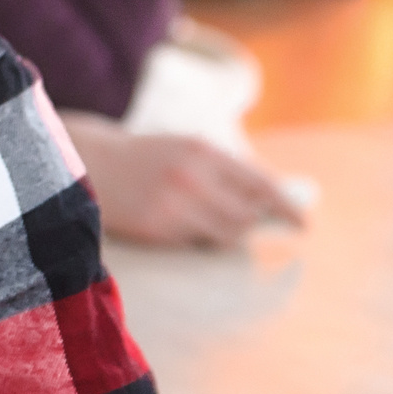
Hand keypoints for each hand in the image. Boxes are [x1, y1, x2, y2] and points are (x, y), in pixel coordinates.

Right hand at [65, 114, 305, 248]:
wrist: (89, 162)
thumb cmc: (148, 158)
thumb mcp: (188, 150)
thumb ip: (226, 172)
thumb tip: (269, 204)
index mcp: (203, 151)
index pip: (260, 184)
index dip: (286, 207)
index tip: (303, 225)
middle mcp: (191, 177)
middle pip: (246, 217)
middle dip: (251, 224)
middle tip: (246, 224)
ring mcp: (173, 205)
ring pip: (224, 235)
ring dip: (227, 234)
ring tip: (209, 222)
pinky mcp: (156, 228)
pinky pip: (195, 243)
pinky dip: (198, 239)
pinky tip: (180, 224)